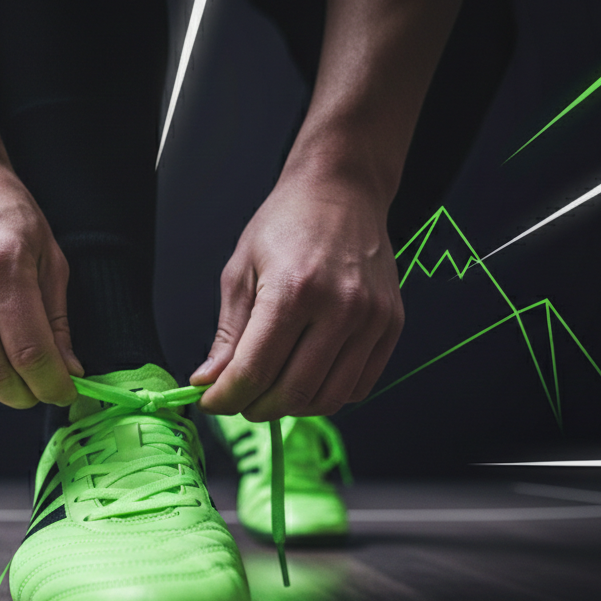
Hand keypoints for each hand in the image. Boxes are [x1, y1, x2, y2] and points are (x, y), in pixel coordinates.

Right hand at [0, 157, 82, 408]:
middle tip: (36, 389)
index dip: (52, 385)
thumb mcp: (47, 255)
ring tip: (4, 375)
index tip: (64, 393)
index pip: (29, 353)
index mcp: (0, 266)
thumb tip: (67, 370)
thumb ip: (56, 319)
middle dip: (23, 395)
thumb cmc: (3, 212)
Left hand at [192, 171, 402, 419]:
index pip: (255, 371)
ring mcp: (371, 319)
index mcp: (293, 290)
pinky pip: (359, 386)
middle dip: (255, 408)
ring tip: (271, 389)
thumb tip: (209, 381)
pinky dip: (327, 395)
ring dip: (292, 407)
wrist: (342, 191)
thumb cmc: (287, 224)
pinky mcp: (391, 325)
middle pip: (293, 393)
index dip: (226, 398)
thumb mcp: (241, 271)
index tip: (211, 402)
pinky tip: (306, 377)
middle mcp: (339, 308)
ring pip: (328, 398)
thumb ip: (228, 334)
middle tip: (239, 400)